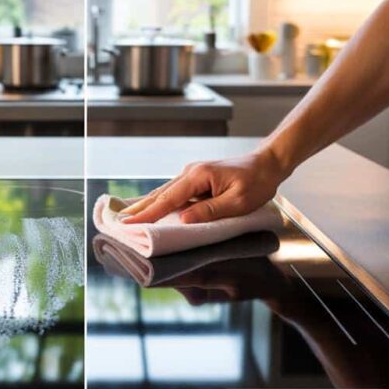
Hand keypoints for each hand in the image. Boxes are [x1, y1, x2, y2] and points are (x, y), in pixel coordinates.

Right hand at [120, 147, 290, 223]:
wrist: (267, 164)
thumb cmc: (257, 183)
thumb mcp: (237, 202)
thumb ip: (210, 211)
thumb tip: (184, 220)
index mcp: (198, 176)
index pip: (168, 199)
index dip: (149, 214)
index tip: (131, 224)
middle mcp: (191, 172)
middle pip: (161, 194)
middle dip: (141, 209)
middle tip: (121, 222)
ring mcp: (192, 174)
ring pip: (166, 192)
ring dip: (149, 205)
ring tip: (131, 218)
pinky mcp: (197, 178)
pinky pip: (175, 192)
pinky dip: (161, 201)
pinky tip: (154, 209)